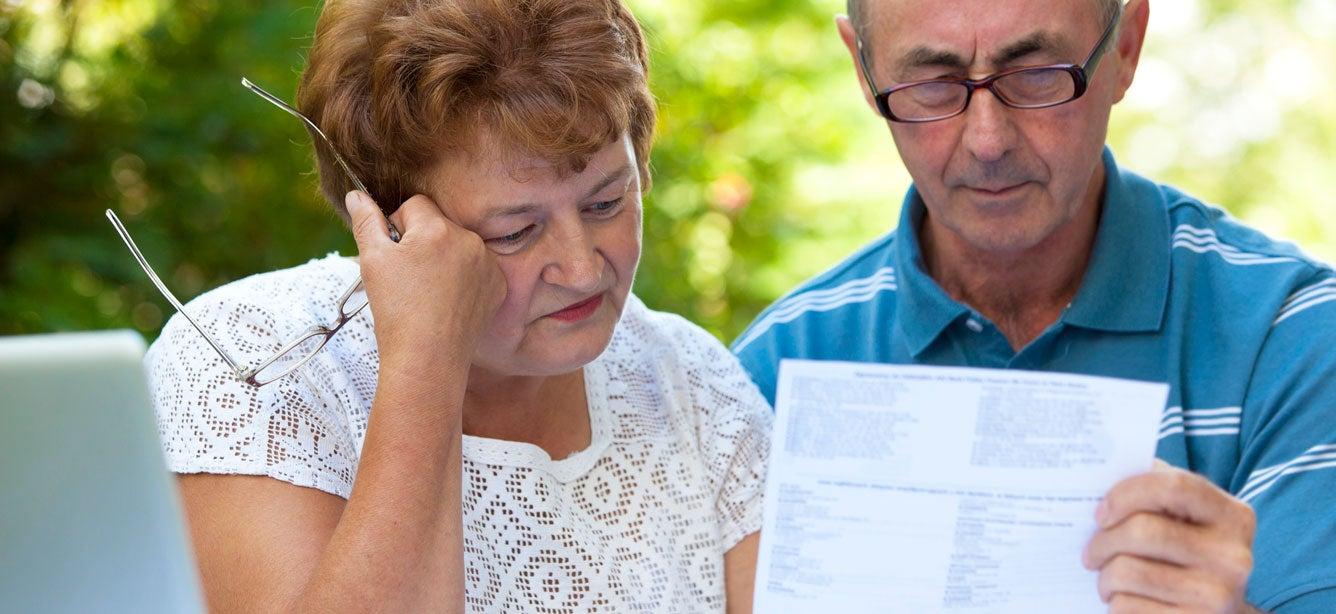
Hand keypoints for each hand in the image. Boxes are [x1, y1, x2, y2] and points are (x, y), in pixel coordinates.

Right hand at [345, 190, 504, 371]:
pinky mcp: (498, 285)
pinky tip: (449, 302)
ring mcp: (488, 263)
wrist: (429, 358)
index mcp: (438, 228)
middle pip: (439, 224)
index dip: (399, 227)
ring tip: (429, 292)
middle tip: (410, 278)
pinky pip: (478, 268)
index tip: (396, 256)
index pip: (415, 205)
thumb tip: (356, 194)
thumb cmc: (396, 310)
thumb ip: (366, 221)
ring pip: (459, 246)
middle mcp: (469, 240)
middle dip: (423, 242)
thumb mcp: (372, 261)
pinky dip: (464, 279)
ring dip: (445, 258)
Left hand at [1083, 461, 1256, 612]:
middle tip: (1089, 553)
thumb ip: (1158, 493)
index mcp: (1233, 516)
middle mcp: (1233, 556)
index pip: (1173, 487)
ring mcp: (1217, 595)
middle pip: (1143, 531)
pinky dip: (1114, 603)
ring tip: (1105, 578)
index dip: (1126, 493)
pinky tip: (1122, 600)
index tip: (1100, 513)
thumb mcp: (1190, 522)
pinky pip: (1128, 607)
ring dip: (1104, 576)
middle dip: (1102, 541)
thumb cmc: (1189, 557)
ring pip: (1128, 572)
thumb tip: (1102, 473)